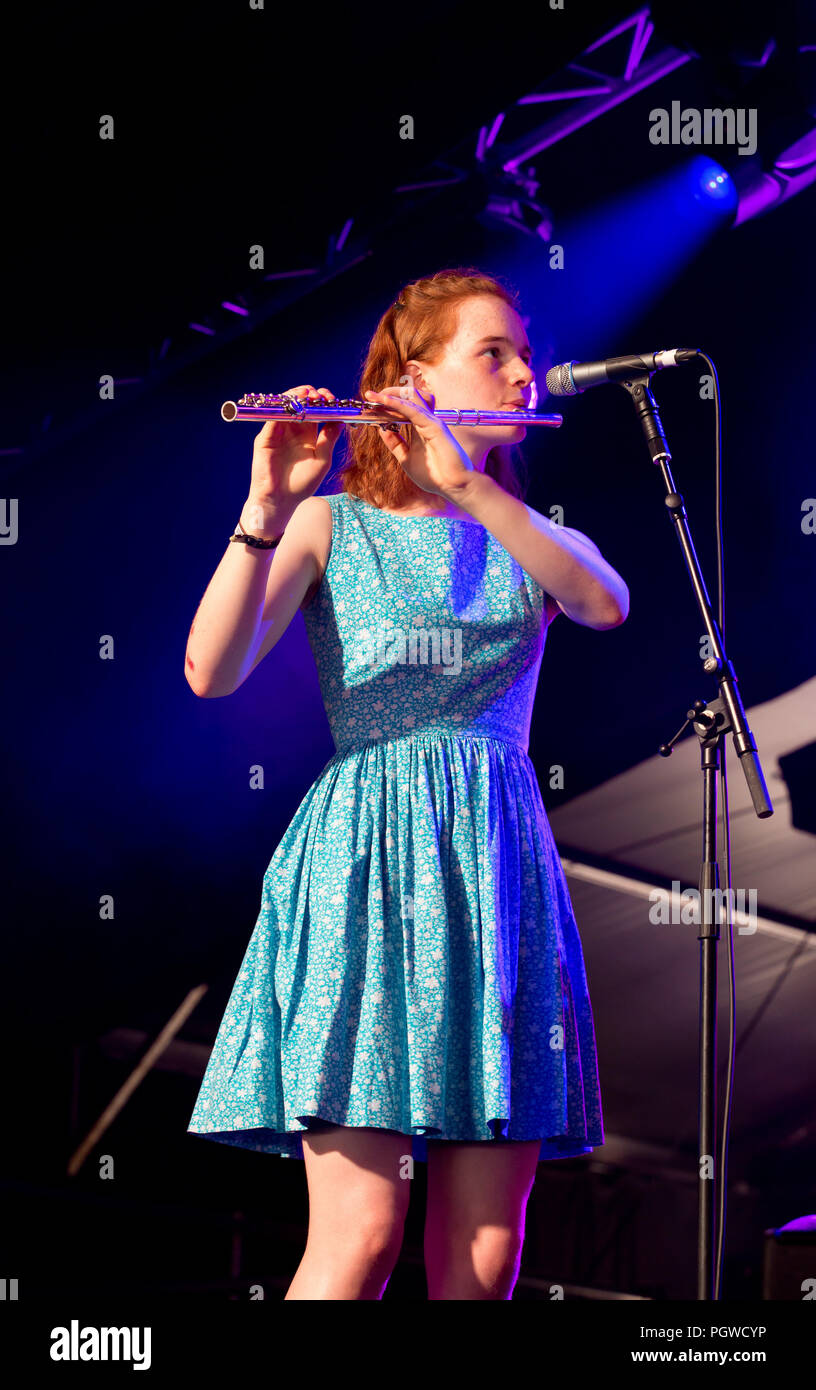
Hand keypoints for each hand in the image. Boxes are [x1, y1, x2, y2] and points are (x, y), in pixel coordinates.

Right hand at [247, 385, 342, 508]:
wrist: (280, 500)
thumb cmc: (301, 485)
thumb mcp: (322, 461)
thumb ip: (329, 440)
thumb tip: (340, 419)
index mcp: (307, 436)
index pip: (314, 411)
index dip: (322, 402)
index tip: (331, 400)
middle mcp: (292, 430)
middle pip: (300, 403)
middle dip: (310, 395)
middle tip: (319, 395)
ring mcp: (278, 432)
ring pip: (285, 406)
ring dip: (296, 396)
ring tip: (307, 394)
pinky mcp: (266, 437)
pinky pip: (273, 417)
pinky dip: (283, 408)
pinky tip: (294, 405)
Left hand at [362, 382, 473, 498]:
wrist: (453, 487)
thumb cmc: (435, 475)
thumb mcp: (406, 458)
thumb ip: (395, 444)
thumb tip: (382, 430)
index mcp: (420, 427)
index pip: (404, 406)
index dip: (387, 403)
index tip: (370, 405)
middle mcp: (427, 420)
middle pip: (407, 396)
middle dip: (387, 393)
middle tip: (369, 397)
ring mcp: (431, 421)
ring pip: (410, 397)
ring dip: (390, 394)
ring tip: (373, 396)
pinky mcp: (434, 426)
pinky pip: (413, 409)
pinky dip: (396, 403)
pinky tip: (384, 400)